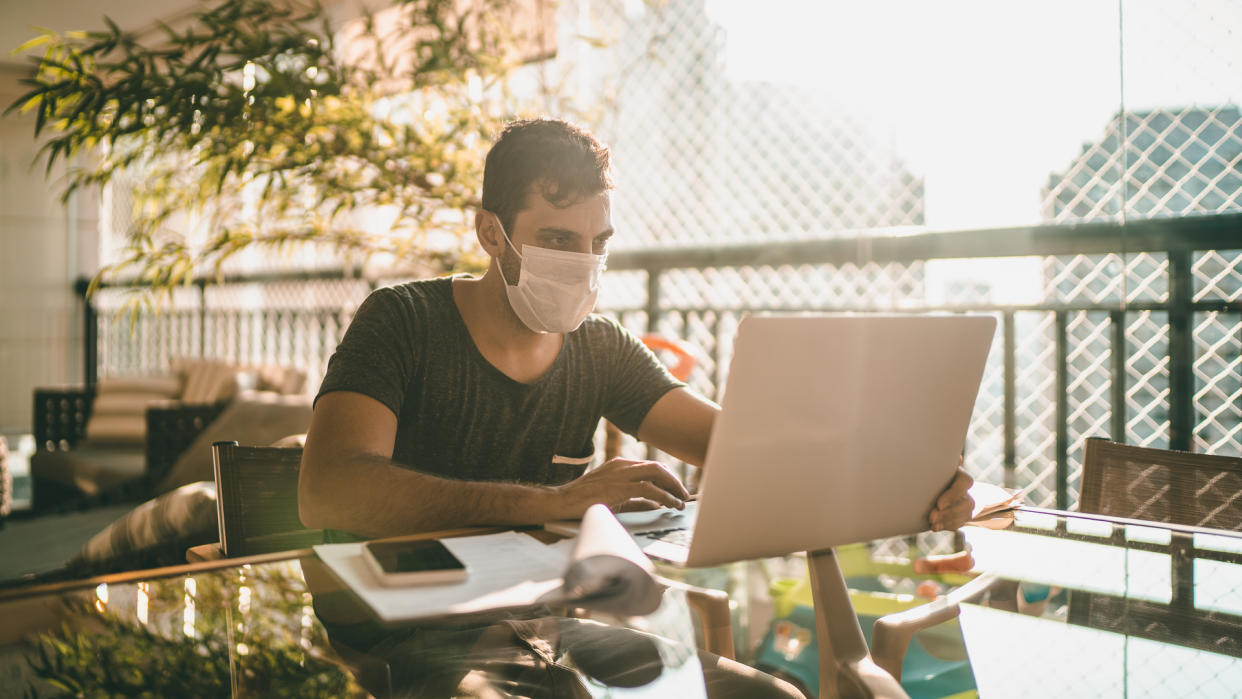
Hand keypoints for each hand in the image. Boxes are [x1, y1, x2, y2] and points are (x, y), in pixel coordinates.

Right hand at [551, 458, 689, 519]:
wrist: (561, 502)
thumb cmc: (583, 502)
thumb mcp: (614, 499)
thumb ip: (636, 501)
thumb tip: (656, 504)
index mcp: (619, 466)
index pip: (649, 467)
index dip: (666, 478)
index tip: (676, 490)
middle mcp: (621, 465)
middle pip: (657, 467)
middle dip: (673, 481)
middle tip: (683, 495)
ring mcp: (620, 473)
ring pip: (656, 473)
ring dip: (672, 487)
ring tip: (681, 500)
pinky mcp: (619, 486)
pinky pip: (649, 488)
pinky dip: (664, 496)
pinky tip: (670, 504)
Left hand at [929, 462, 973, 531]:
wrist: (934, 489)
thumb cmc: (932, 475)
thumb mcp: (936, 468)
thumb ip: (941, 463)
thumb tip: (955, 458)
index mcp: (961, 477)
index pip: (965, 483)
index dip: (953, 494)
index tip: (939, 504)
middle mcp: (967, 491)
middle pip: (965, 502)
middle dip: (948, 512)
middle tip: (931, 517)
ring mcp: (966, 505)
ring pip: (963, 514)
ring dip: (947, 520)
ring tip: (932, 523)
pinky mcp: (962, 517)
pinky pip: (959, 523)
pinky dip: (947, 526)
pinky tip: (935, 527)